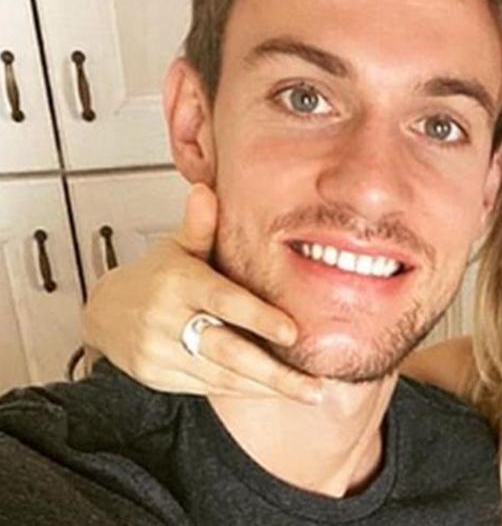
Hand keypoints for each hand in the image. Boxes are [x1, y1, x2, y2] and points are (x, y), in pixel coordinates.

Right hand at [83, 183, 323, 403]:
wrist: (104, 312)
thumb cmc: (157, 275)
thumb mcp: (177, 246)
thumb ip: (200, 224)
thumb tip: (206, 190)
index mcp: (180, 282)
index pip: (224, 301)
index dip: (258, 318)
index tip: (293, 332)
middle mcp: (168, 320)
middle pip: (227, 351)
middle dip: (275, 373)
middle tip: (316, 385)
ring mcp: (161, 352)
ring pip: (222, 377)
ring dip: (268, 388)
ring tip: (309, 393)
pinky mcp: (159, 376)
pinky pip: (209, 388)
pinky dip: (245, 391)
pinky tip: (275, 391)